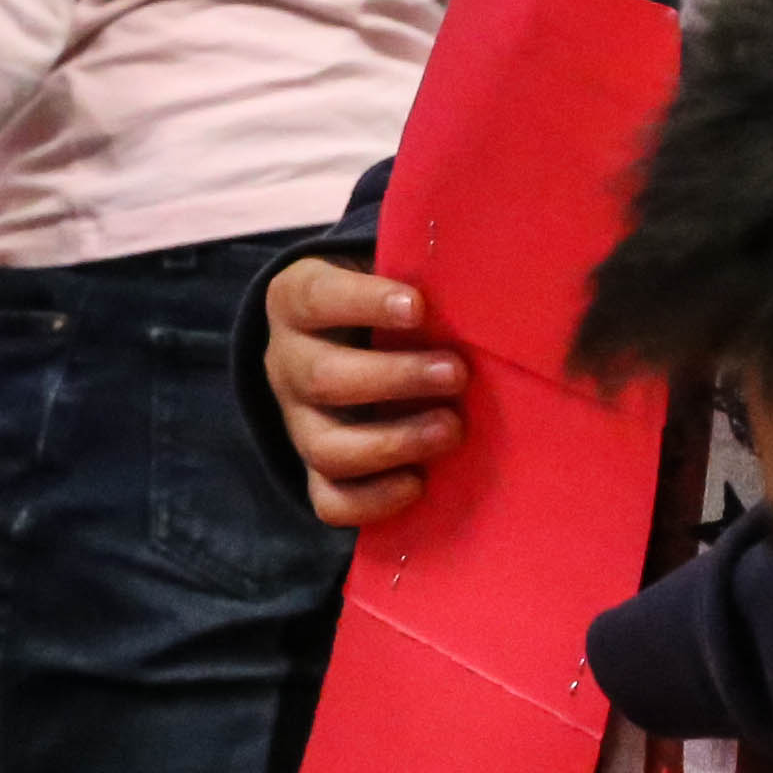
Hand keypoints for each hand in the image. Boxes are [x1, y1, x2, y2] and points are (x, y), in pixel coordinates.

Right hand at [261, 253, 467, 526]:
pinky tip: (419, 482)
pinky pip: (329, 501)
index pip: (317, 299)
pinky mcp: (316, 470)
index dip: (364, 304)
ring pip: (326, 448)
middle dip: (396, 379)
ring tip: (451, 428)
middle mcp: (287, 364)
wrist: (350, 343)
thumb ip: (421, 272)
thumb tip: (485, 282)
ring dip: (394, 441)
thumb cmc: (386, 301)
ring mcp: (298, 424)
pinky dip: (374, 499)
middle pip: (323, 379)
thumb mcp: (389, 272)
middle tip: (457, 373)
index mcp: (296, 302)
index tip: (419, 307)